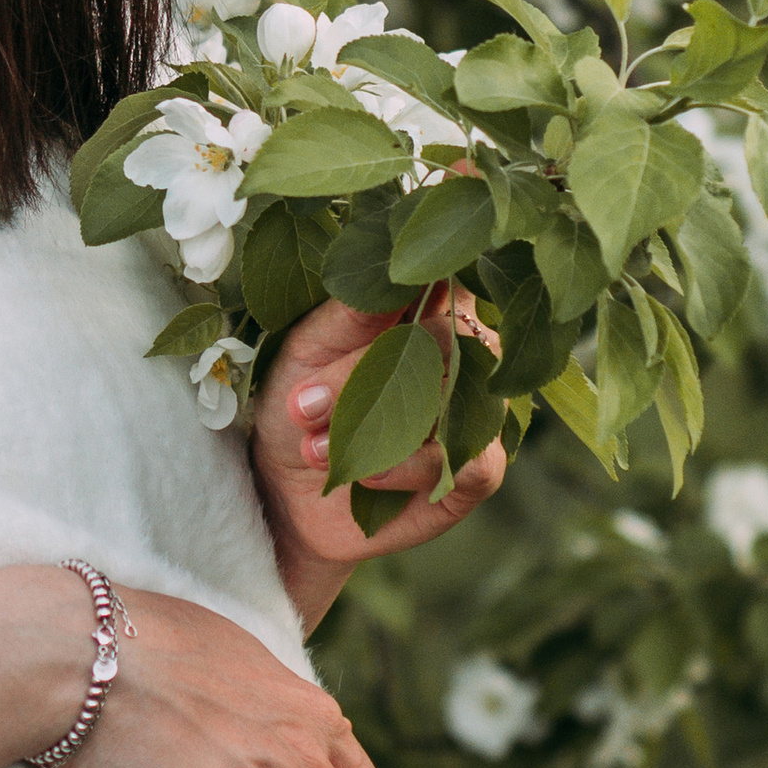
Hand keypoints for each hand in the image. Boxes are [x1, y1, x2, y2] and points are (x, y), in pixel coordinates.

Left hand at [251, 288, 509, 623]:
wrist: (288, 493)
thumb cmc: (301, 403)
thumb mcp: (308, 349)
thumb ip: (353, 313)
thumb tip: (395, 277)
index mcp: (424, 307)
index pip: (446, 274)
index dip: (418, 278)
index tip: (366, 307)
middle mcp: (465, 352)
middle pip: (444, 335)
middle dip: (364, 374)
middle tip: (303, 406)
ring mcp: (478, 408)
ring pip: (456, 394)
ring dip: (377, 424)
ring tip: (314, 448)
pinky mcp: (480, 468)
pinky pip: (469, 458)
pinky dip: (410, 466)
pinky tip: (366, 475)